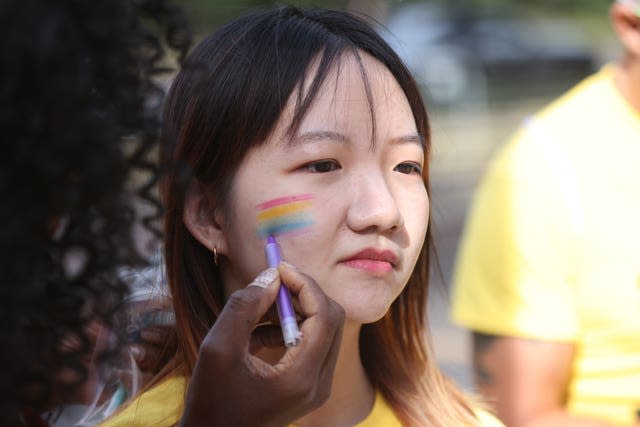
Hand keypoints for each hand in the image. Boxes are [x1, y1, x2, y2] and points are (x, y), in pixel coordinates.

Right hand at [179, 263, 344, 426]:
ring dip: (293, 310)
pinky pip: (310, 344)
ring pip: (321, 330)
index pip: (325, 316)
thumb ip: (244, 307)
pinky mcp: (307, 386)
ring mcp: (316, 388)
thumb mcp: (217, 348)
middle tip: (272, 281)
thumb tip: (271, 276)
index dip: (305, 284)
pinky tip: (256, 331)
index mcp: (302, 378)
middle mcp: (318, 384)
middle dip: (303, 294)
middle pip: (330, 320)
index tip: (279, 267)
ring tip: (257, 308)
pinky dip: (287, 328)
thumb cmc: (210, 402)